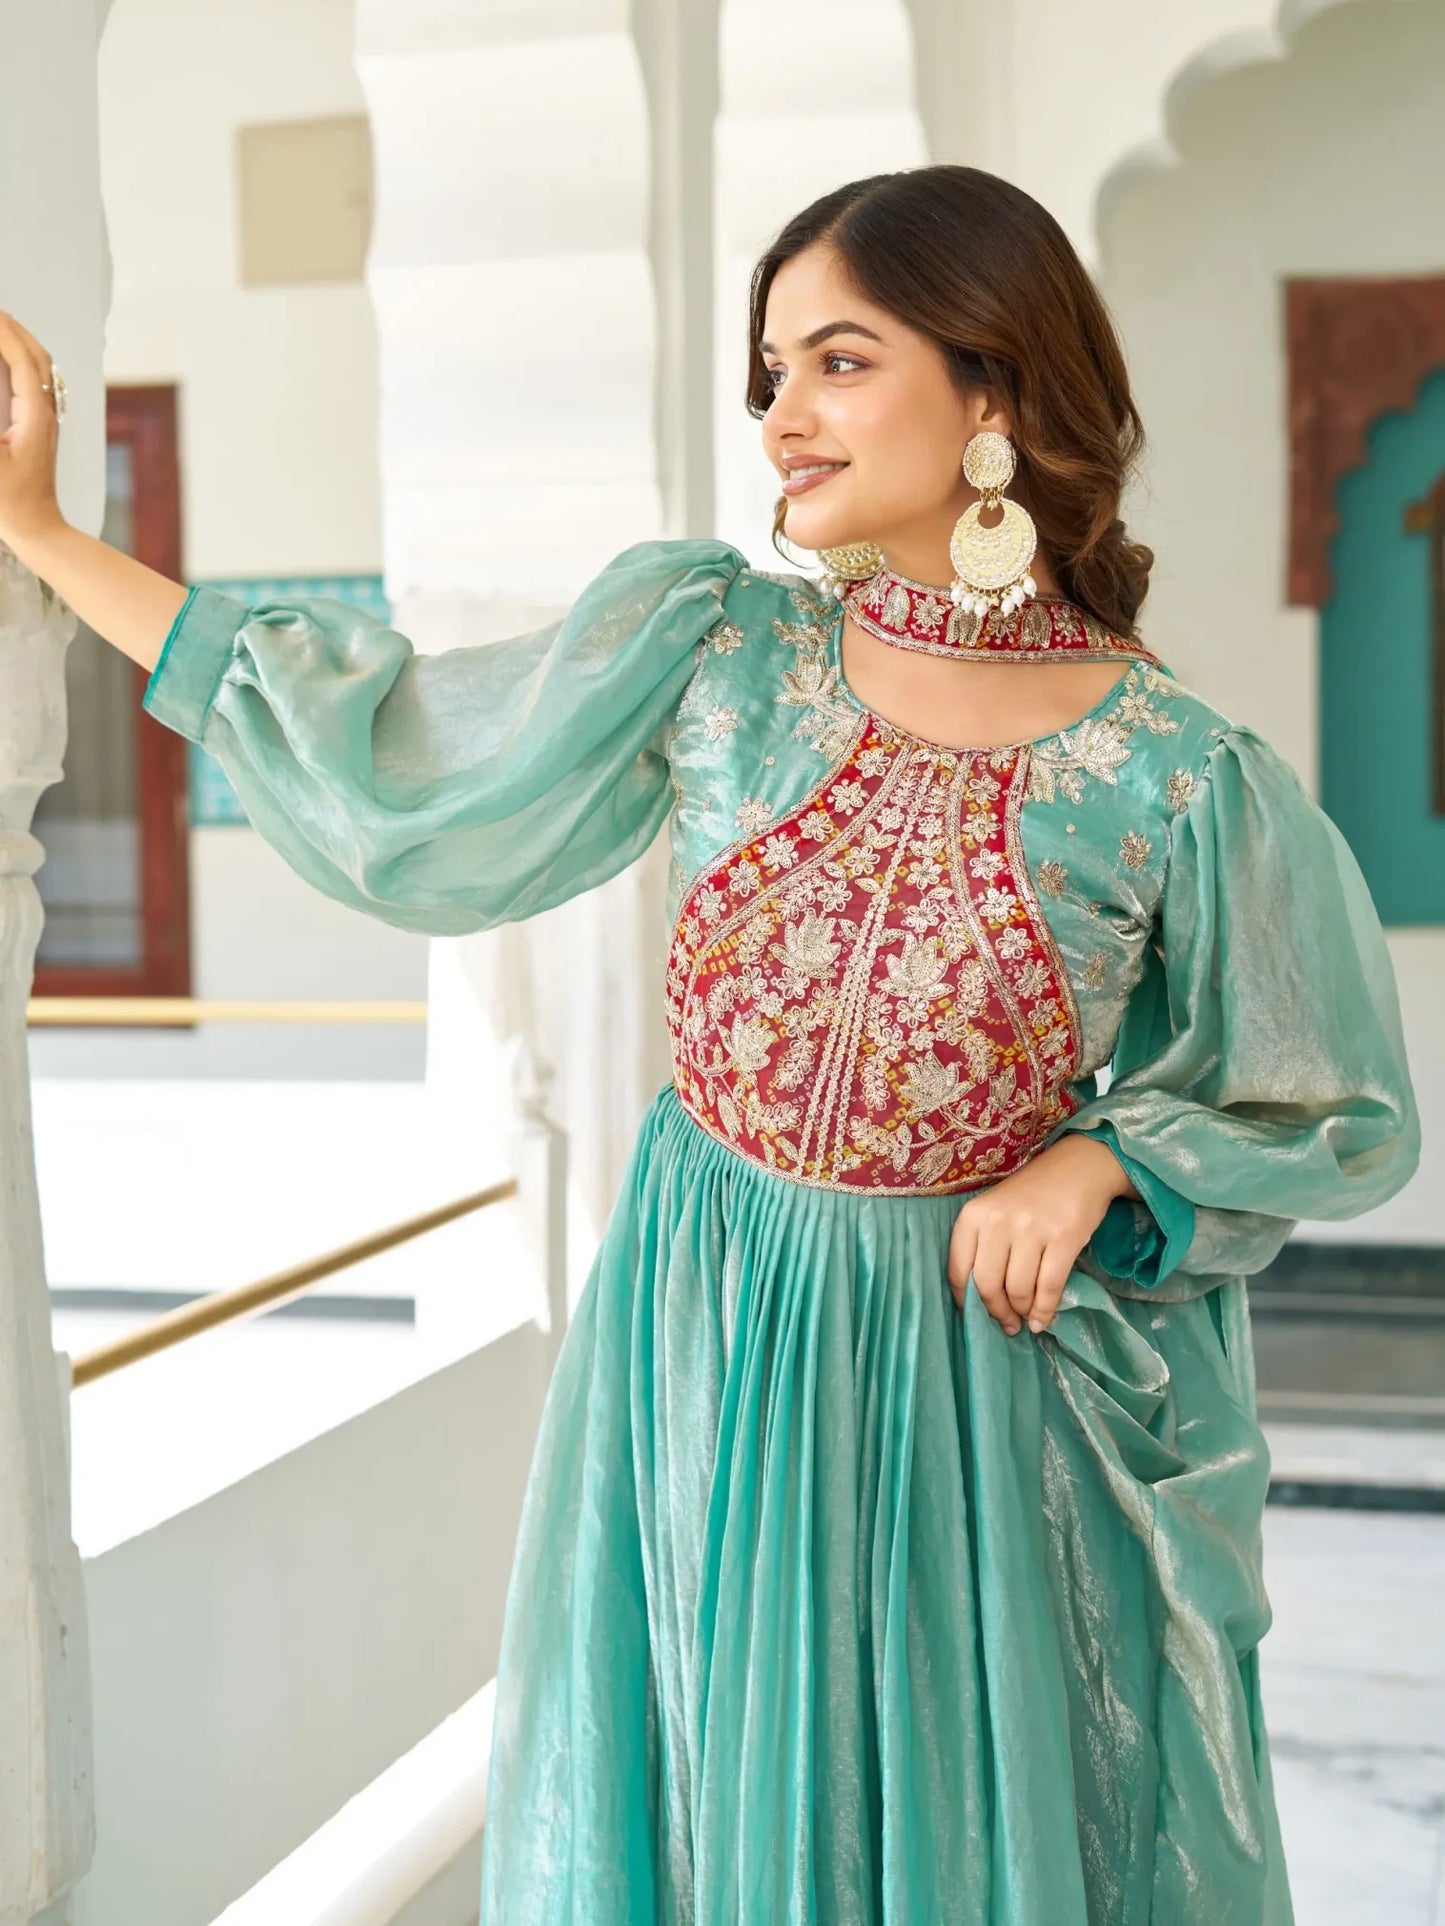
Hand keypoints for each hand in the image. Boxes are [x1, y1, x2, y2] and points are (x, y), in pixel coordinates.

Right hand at [0, 310, 64, 548]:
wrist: (38, 530)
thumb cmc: (11, 504)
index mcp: (36, 419)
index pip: (24, 364)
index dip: (5, 336)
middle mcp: (47, 415)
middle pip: (39, 359)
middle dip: (15, 329)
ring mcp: (47, 422)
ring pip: (42, 370)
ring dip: (22, 342)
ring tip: (1, 324)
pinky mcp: (41, 430)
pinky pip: (36, 384)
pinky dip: (22, 362)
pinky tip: (10, 360)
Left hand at [947, 1133, 1136, 1336]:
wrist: (1078, 1167)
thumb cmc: (1031, 1195)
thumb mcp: (995, 1212)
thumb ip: (983, 1247)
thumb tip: (981, 1301)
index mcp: (973, 1216)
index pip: (958, 1271)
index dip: (966, 1302)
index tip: (976, 1317)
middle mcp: (997, 1222)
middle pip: (987, 1285)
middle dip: (997, 1312)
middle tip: (1007, 1324)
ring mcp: (1030, 1229)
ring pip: (1018, 1289)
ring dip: (1022, 1312)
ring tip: (1026, 1318)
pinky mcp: (1063, 1237)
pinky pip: (1049, 1286)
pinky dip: (1045, 1310)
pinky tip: (1043, 1320)